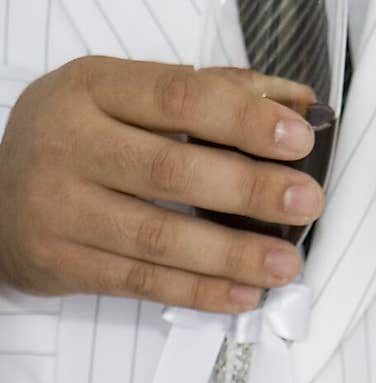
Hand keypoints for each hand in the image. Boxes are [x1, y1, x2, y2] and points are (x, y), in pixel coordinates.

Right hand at [0, 56, 323, 310]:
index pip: (178, 98)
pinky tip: (244, 293)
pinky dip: (199, 291)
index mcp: (92, 88)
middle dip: (250, 188)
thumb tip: (295, 102)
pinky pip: (142, 282)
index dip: (243, 118)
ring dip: (233, 253)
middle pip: (172, 170)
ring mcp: (62, 208)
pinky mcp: (64, 263)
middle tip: (306, 201)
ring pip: (159, 236)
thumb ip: (209, 92)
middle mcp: (71, 145)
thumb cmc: (76, 138)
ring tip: (286, 262)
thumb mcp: (123, 96)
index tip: (298, 136)